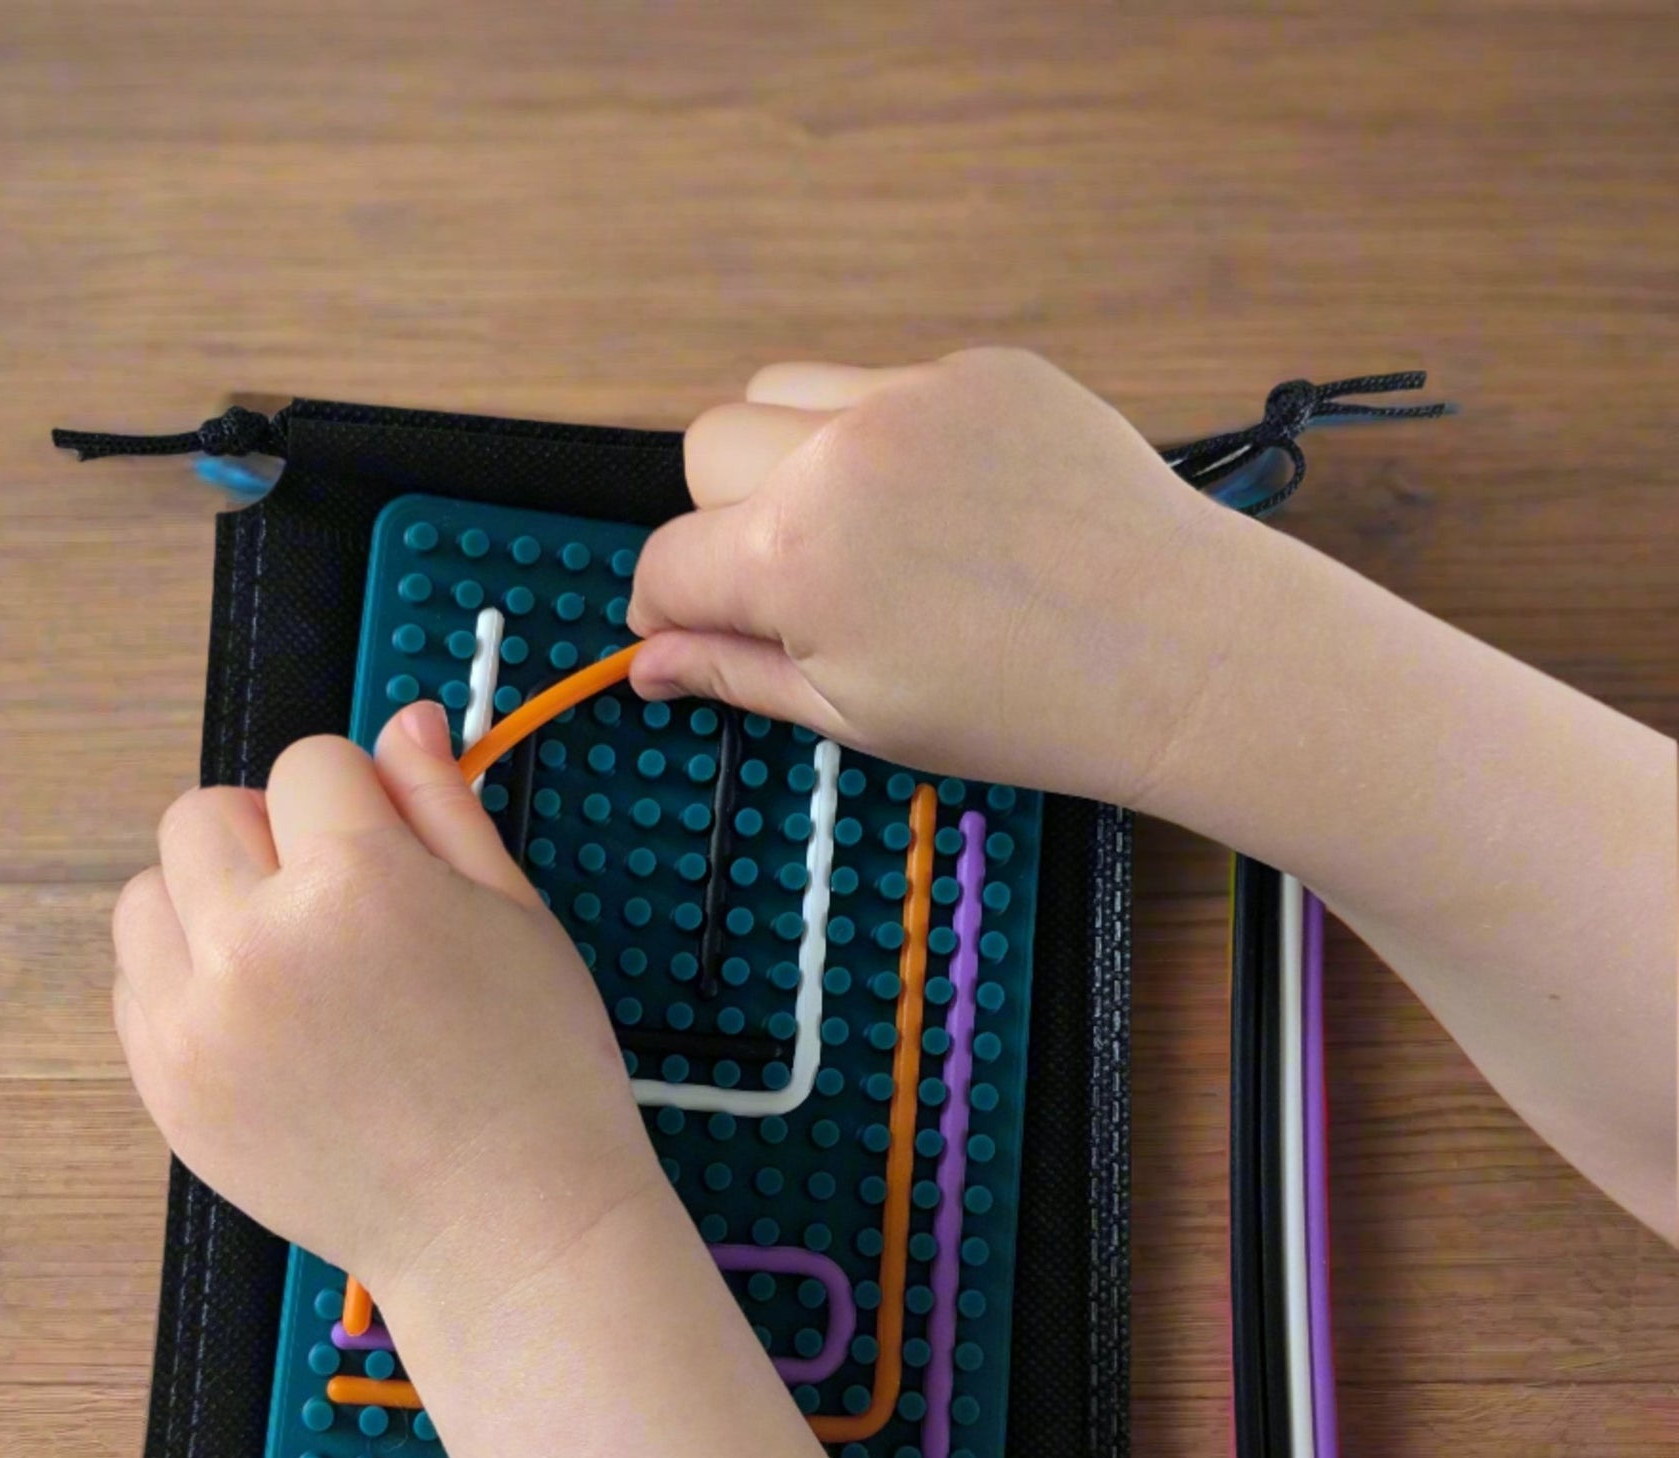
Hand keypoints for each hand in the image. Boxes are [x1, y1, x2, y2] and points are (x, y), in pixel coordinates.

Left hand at [111, 703, 664, 1299]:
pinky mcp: (169, 1089)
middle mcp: (257, 943)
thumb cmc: (535, 1074)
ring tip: (288, 965)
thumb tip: (401, 722)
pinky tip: (264, 1023)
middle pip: (204, 815)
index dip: (357, 800)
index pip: (308, 766)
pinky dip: (184, 985)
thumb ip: (443, 806)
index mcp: (358, 883)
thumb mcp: (516, 915)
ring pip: (148, 896)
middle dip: (267, 838)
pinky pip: (133, 987)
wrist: (507, 1227)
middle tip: (335, 908)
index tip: (389, 852)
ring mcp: (198, 1023)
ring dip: (208, 905)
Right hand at [627, 347, 1287, 808]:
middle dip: (719, 519)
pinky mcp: (980, 370)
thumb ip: (738, 674)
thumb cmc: (1026, 708)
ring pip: (782, 392)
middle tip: (790, 583)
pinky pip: (884, 382)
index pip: (666, 562)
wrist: (1179, 655)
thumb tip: (650, 664)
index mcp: (794, 557)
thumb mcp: (859, 716)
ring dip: (787, 455)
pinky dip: (885, 437)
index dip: (668, 611)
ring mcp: (914, 396)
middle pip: (706, 449)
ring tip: (863, 530)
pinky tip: (948, 506)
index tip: (693, 631)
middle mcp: (838, 453)